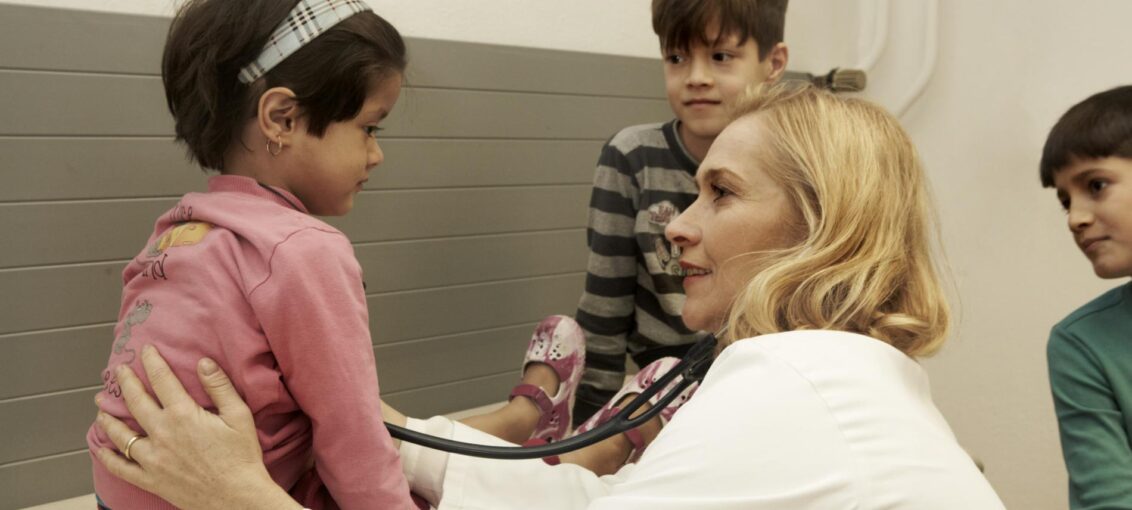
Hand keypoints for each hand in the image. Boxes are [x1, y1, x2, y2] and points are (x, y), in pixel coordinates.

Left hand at [94, 345, 300, 509]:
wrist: (237, 498)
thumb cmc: (242, 457)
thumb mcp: (239, 416)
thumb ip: (219, 386)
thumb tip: (203, 362)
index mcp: (183, 415)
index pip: (162, 380)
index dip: (152, 362)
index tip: (147, 351)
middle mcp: (162, 434)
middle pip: (136, 402)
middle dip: (126, 382)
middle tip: (118, 371)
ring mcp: (152, 458)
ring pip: (120, 434)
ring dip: (108, 417)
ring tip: (101, 407)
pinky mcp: (150, 479)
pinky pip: (120, 467)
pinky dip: (107, 456)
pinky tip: (100, 447)